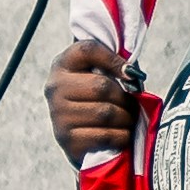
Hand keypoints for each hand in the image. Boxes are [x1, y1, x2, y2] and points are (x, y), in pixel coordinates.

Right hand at [49, 45, 141, 163]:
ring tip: (129, 119)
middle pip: (101, 86)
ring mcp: (58, 115)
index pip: (88, 50)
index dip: (114, 60)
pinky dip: (121, 136)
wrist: (78, 133)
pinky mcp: (66, 139)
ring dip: (126, 118)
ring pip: (105, 113)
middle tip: (134, 105)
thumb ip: (114, 65)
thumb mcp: (99, 73)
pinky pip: (105, 136)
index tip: (131, 75)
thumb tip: (132, 75)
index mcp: (62, 64)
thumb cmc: (95, 98)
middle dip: (126, 98)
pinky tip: (122, 134)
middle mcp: (55, 88)